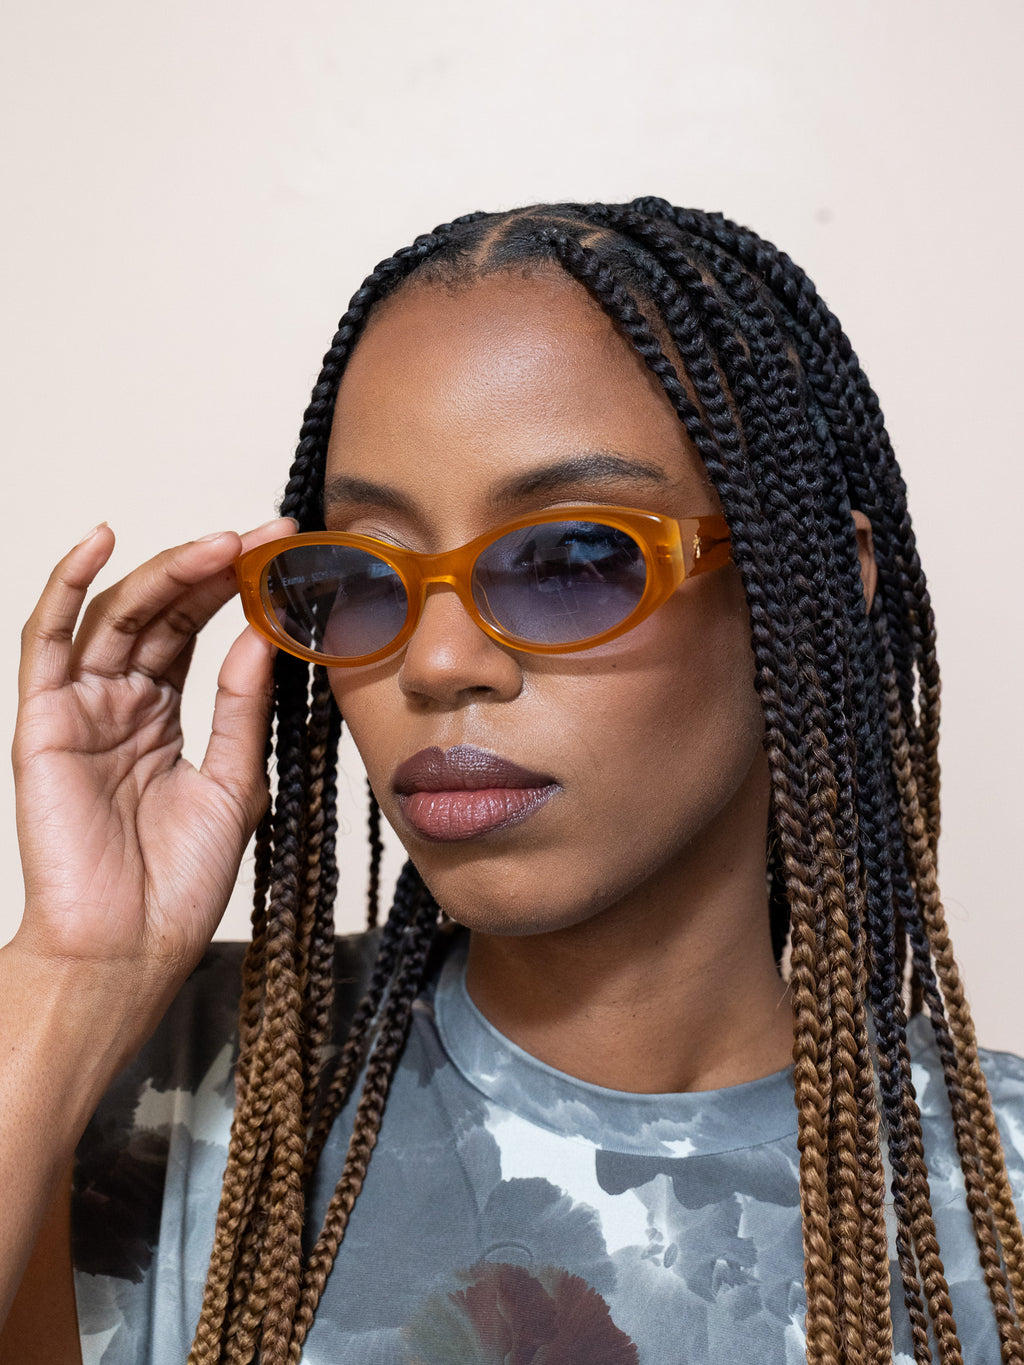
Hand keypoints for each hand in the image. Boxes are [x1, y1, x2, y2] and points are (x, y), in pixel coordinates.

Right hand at [12, 518, 293, 987]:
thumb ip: (241, 709)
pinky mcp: (44, 721)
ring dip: (168, 571)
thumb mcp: (232, 782)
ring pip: (118, 614)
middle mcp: (121, 702)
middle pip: (164, 613)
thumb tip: (262, 635)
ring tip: (224, 543)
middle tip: (267, 535)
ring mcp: (81, 706)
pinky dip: (66, 584)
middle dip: (215, 568)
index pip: (199, 631)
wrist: (129, 947)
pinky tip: (101, 540)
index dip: (238, 589)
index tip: (287, 554)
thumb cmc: (179, 881)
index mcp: (164, 716)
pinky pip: (47, 640)